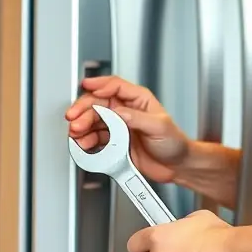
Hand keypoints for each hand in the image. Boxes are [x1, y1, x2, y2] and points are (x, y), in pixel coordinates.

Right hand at [65, 75, 189, 183]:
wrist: (176, 166)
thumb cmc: (175, 143)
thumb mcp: (159, 126)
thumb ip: (137, 118)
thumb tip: (118, 111)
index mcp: (139, 100)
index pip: (115, 86)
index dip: (99, 84)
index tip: (87, 86)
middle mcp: (126, 111)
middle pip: (98, 103)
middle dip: (84, 110)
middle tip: (75, 119)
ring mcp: (119, 127)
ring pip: (93, 121)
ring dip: (82, 126)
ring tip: (76, 133)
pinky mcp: (114, 143)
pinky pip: (95, 138)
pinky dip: (86, 141)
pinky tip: (83, 143)